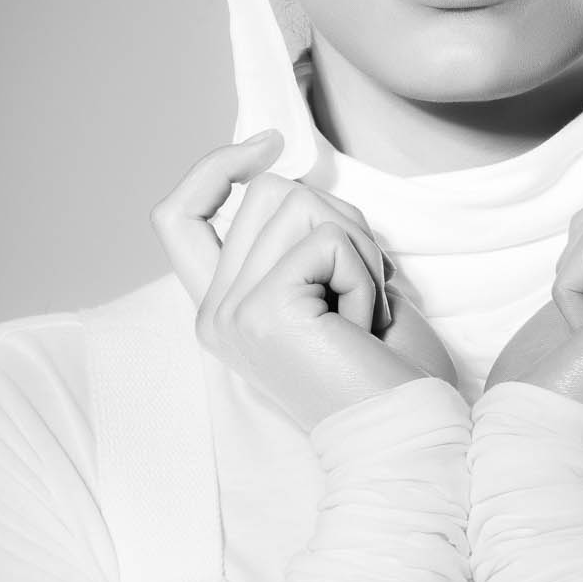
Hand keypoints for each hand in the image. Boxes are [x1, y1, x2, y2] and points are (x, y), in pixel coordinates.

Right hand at [150, 131, 456, 428]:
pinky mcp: (263, 311)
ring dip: (357, 249)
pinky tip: (365, 328)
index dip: (215, 167)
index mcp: (222, 309)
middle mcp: (213, 314)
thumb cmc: (386, 370)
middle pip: (267, 192)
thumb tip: (280, 164)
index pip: (177, 214)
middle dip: (338, 221)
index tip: (269, 143)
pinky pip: (327, 239)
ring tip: (362, 314)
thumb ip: (293, 235)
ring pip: (298, 203)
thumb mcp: (329, 286)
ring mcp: (232, 313)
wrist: (405, 438)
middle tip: (362, 291)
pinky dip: (365, 274)